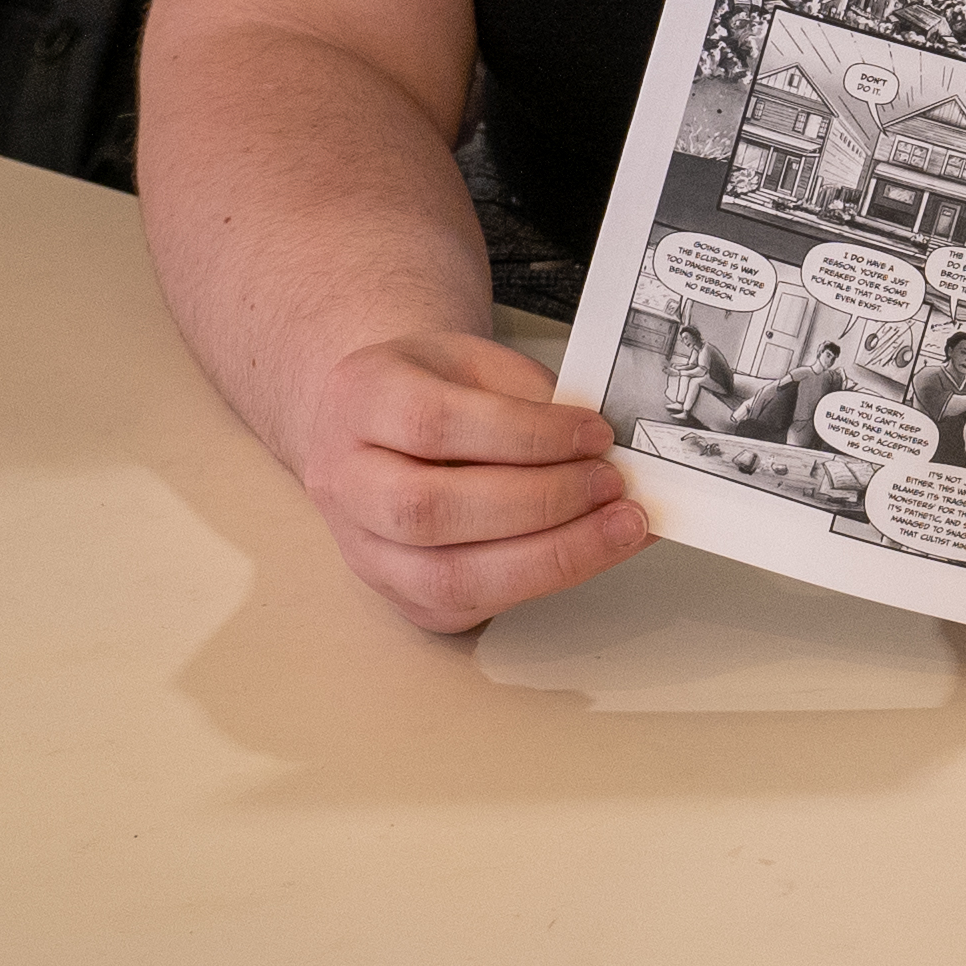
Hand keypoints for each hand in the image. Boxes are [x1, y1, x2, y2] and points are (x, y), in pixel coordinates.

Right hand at [304, 326, 648, 631]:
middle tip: (613, 483)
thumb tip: (612, 448)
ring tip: (620, 527)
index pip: (434, 424)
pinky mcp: (404, 596)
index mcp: (360, 399)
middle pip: (430, 510)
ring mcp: (366, 550)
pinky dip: (546, 580)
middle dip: (539, 502)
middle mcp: (345, 481)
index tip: (595, 433)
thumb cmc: (436, 388)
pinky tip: (596, 551)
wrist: (385, 424)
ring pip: (448, 578)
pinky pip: (473, 604)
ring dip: (551, 557)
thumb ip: (534, 399)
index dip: (524, 435)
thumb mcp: (479, 362)